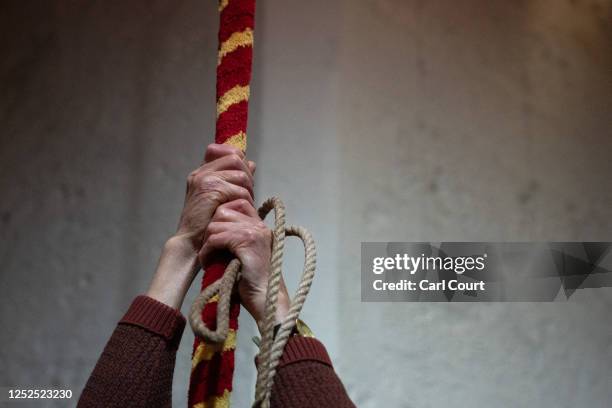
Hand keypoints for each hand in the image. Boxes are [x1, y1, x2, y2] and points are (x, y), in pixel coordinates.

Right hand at [146, 143, 255, 308]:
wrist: (190, 243)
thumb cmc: (205, 224)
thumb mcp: (219, 198)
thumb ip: (232, 179)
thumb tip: (250, 163)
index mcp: (201, 173)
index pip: (228, 152)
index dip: (241, 162)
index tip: (246, 177)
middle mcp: (202, 173)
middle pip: (236, 159)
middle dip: (247, 176)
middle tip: (248, 194)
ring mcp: (205, 179)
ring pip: (241, 175)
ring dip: (247, 191)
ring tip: (243, 206)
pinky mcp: (212, 190)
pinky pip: (239, 190)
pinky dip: (244, 202)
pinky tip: (238, 213)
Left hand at [199, 199, 289, 328]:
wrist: (267, 301)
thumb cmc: (254, 283)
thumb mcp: (247, 255)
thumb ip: (237, 239)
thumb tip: (214, 228)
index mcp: (261, 226)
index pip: (239, 203)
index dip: (222, 215)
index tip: (215, 236)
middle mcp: (260, 225)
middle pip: (223, 211)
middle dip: (211, 229)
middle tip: (208, 248)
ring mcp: (254, 232)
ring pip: (216, 224)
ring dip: (207, 242)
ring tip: (208, 257)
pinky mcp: (247, 242)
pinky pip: (217, 238)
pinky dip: (207, 251)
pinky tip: (207, 262)